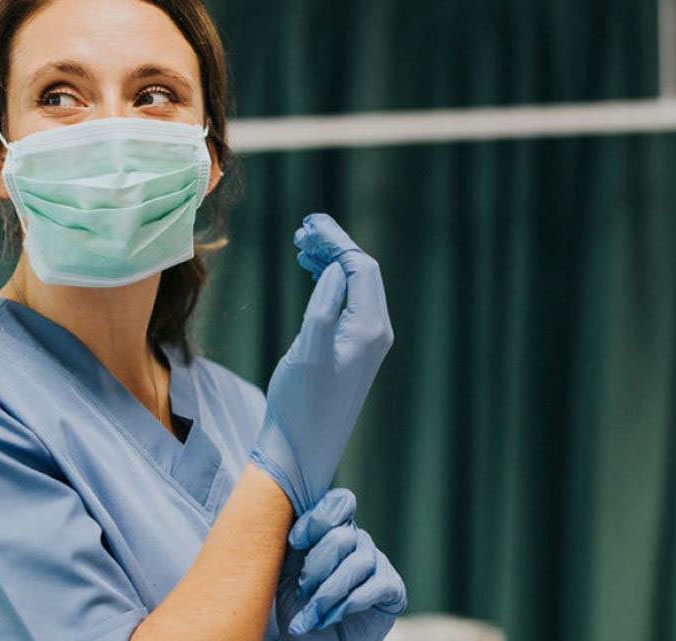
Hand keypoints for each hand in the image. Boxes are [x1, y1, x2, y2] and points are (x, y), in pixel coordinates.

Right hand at [250, 214, 394, 514]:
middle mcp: (376, 333)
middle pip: (363, 272)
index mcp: (369, 329)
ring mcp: (367, 343)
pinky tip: (311, 275)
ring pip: (356, 286)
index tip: (308, 225)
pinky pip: (348, 303)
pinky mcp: (354, 352)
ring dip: (331, 262)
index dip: (336, 241)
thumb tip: (335, 270)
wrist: (301, 451)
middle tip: (302, 231)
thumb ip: (323, 307)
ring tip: (301, 247)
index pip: (361, 267)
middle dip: (334, 246)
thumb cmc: (299, 406)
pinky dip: (330, 283)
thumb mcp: (307, 353)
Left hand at [276, 489, 406, 638]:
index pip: (339, 503)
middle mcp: (357, 541)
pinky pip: (377, 586)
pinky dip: (349, 603)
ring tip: (311, 614)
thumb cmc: (295, 604)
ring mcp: (376, 563)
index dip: (316, 520)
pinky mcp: (391, 588)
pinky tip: (330, 617)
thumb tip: (277, 510)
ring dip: (328, 592)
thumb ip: (287, 540)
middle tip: (302, 590)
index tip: (294, 542)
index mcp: (332, 529)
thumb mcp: (283, 569)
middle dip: (316, 566)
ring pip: (358, 563)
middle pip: (343, 536)